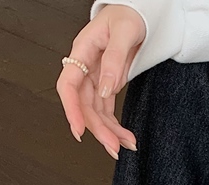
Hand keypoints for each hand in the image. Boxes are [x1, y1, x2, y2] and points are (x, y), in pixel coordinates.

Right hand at [57, 6, 144, 158]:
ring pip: (96, 112)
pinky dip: (116, 126)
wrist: (139, 13)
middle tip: (112, 146)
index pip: (68, 85)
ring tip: (125, 146)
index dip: (71, 109)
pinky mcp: (107, 86)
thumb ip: (115, 59)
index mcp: (83, 51)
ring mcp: (95, 79)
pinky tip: (125, 138)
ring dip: (109, 132)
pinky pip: (107, 110)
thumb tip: (107, 87)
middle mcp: (86, 68)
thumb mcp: (125, 31)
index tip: (79, 130)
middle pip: (84, 105)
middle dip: (98, 129)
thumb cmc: (128, 15)